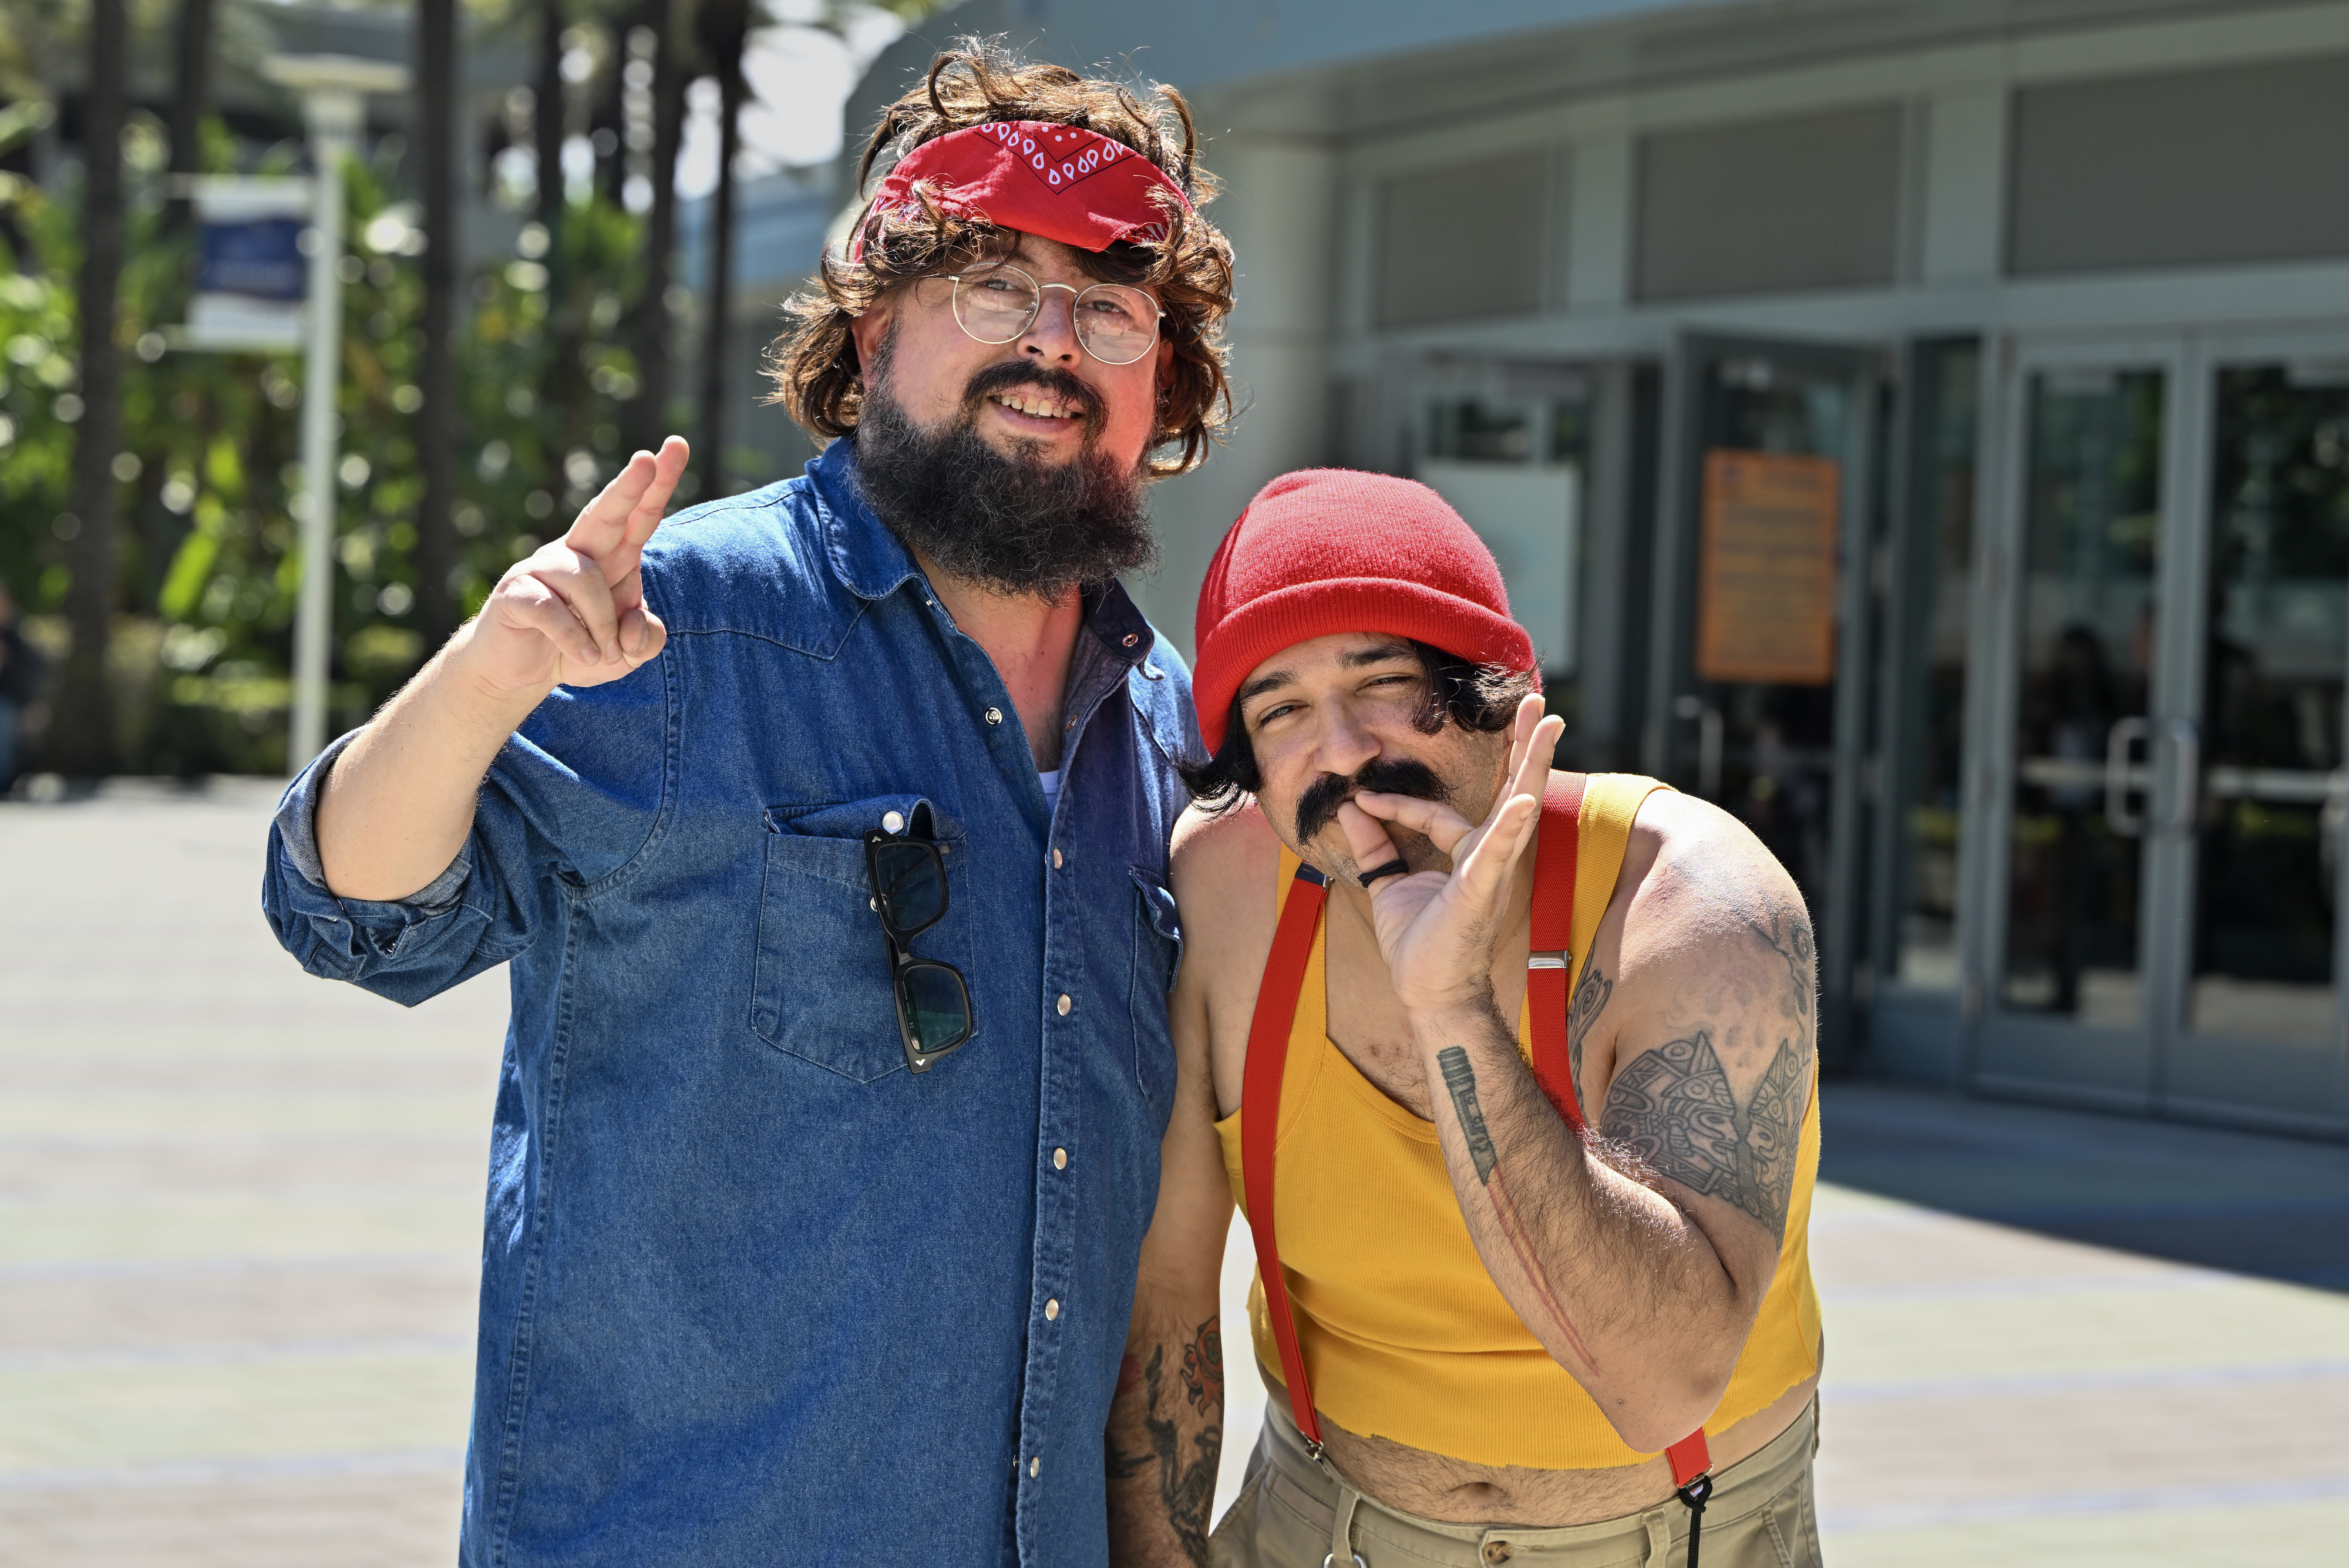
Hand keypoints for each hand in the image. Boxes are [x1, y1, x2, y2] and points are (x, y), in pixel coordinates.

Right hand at [460, 436, 689, 696]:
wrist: (516, 673)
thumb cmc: (579, 650)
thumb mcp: (625, 654)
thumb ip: (646, 640)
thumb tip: (634, 625)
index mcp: (611, 557)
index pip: (639, 515)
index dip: (658, 483)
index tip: (678, 445)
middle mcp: (577, 553)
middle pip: (604, 512)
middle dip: (628, 486)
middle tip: (648, 459)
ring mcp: (541, 568)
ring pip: (586, 580)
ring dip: (603, 624)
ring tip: (602, 654)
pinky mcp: (515, 592)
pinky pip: (553, 610)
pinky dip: (575, 639)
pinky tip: (582, 655)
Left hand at [1336, 696, 1563, 1016]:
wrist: (1428, 992)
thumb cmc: (1419, 946)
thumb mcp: (1388, 886)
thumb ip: (1375, 846)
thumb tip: (1349, 808)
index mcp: (1467, 855)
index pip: (1434, 813)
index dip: (1396, 806)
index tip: (1360, 800)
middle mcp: (1487, 856)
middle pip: (1509, 789)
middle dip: (1523, 746)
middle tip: (1536, 702)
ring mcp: (1490, 871)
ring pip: (1516, 807)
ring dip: (1532, 764)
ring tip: (1548, 724)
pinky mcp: (1481, 891)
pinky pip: (1496, 854)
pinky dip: (1510, 827)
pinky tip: (1524, 801)